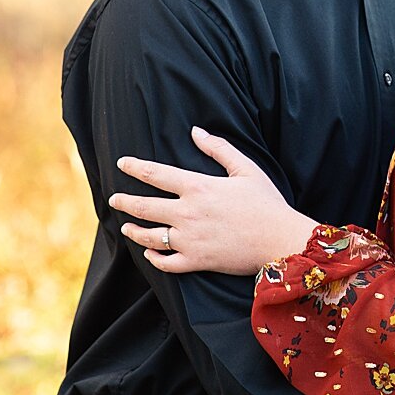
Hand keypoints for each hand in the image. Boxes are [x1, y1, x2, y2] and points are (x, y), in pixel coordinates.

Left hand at [110, 126, 318, 274]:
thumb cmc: (266, 202)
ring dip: (133, 231)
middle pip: (145, 206)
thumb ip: (218, 148)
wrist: (280, 239)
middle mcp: (188, 213)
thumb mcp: (245, 168)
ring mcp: (190, 239)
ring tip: (125, 227)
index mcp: (198, 187)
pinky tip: (149, 254)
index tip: (121, 164)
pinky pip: (166, 263)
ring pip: (150, 236)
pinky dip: (154, 258)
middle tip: (114, 199)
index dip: (135, 167)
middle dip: (125, 201)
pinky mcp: (197, 261)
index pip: (156, 174)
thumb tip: (196, 131)